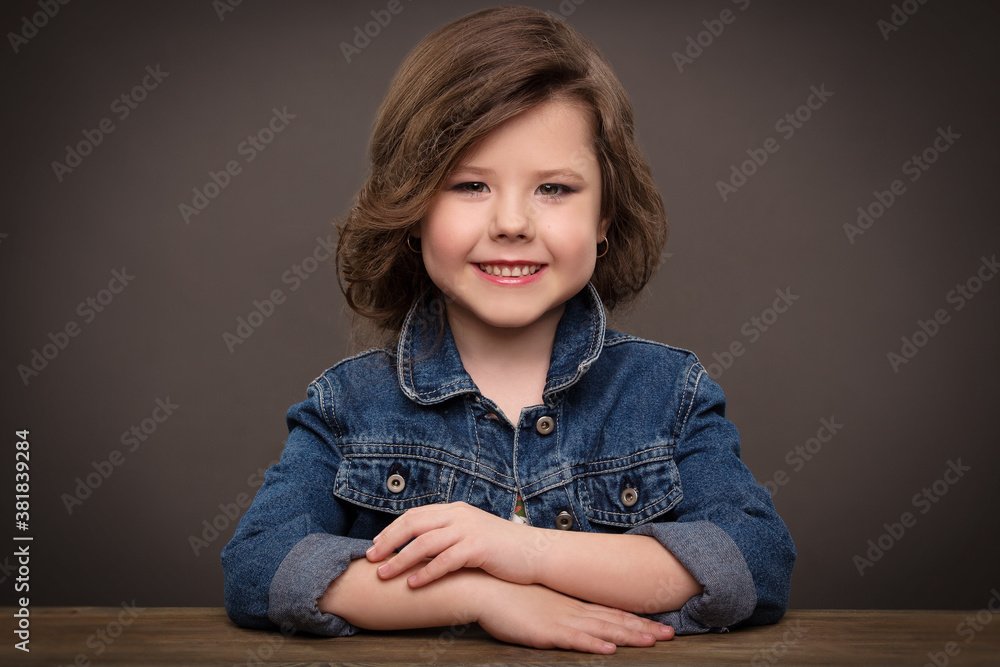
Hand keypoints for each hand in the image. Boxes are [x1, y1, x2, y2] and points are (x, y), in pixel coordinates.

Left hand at [366, 501, 545, 586]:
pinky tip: (413, 584)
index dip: (391, 530)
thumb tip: (421, 550)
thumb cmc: (503, 549)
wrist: (536, 552)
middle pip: (413, 524)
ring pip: (424, 542)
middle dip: (388, 542)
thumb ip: (449, 537)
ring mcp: (468, 530)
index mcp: (455, 510)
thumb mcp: (472, 535)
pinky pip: (445, 560)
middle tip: (370, 559)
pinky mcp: (478, 547)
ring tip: (384, 574)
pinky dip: (426, 572)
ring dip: (400, 559)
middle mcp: (459, 515)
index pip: (414, 515)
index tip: (375, 546)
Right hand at [476, 578, 674, 653]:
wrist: (485, 588)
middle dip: (644, 629)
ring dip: (629, 635)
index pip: (611, 612)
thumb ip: (558, 608)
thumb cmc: (509, 595)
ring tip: (652, 641)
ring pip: (602, 630)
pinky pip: (574, 639)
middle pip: (614, 620)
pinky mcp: (545, 631)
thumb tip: (571, 613)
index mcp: (572, 604)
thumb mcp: (540, 600)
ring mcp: (560, 620)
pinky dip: (593, 644)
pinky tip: (609, 648)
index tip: (660, 624)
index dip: (637, 619)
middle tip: (671, 634)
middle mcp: (572, 610)